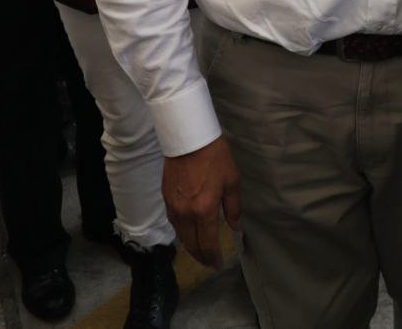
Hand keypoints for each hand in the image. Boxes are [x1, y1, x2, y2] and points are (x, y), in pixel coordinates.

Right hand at [162, 135, 241, 267]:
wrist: (188, 138)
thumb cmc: (214, 157)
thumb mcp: (231, 181)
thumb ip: (233, 207)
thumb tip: (236, 227)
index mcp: (204, 211)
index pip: (207, 243)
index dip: (212, 257)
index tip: (217, 264)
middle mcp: (186, 213)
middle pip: (191, 243)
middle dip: (200, 256)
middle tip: (208, 262)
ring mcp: (173, 205)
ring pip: (180, 234)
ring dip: (189, 245)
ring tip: (198, 250)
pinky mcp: (165, 196)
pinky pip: (173, 221)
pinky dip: (180, 231)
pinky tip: (186, 231)